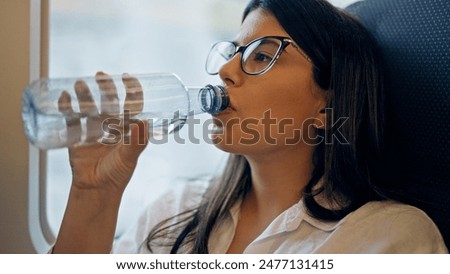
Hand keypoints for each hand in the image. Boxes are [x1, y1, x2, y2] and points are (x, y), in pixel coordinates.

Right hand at [58, 72, 148, 193]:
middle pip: (109, 102)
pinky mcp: (77, 137)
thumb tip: (145, 121)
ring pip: (90, 108)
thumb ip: (137, 141)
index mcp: (127, 129)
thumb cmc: (117, 175)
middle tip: (101, 75)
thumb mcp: (129, 157)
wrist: (96, 190)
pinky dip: (68, 108)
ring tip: (80, 84)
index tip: (127, 77)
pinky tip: (65, 97)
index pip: (131, 105)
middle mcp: (111, 127)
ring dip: (85, 95)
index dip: (131, 90)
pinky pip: (72, 119)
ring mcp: (93, 131)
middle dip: (105, 88)